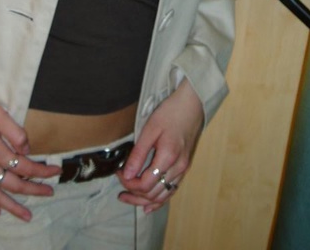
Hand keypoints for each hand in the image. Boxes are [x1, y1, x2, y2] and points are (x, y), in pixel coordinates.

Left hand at [117, 78, 203, 212]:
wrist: (191, 104)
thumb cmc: (169, 113)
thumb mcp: (149, 129)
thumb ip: (138, 154)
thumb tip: (126, 175)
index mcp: (168, 158)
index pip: (145, 184)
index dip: (129, 183)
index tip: (118, 173)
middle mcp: (178, 168)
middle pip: (153, 194)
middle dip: (134, 195)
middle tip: (120, 191)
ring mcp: (183, 169)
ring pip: (163, 195)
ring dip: (145, 200)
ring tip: (129, 198)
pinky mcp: (185, 167)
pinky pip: (172, 190)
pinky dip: (160, 200)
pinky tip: (149, 205)